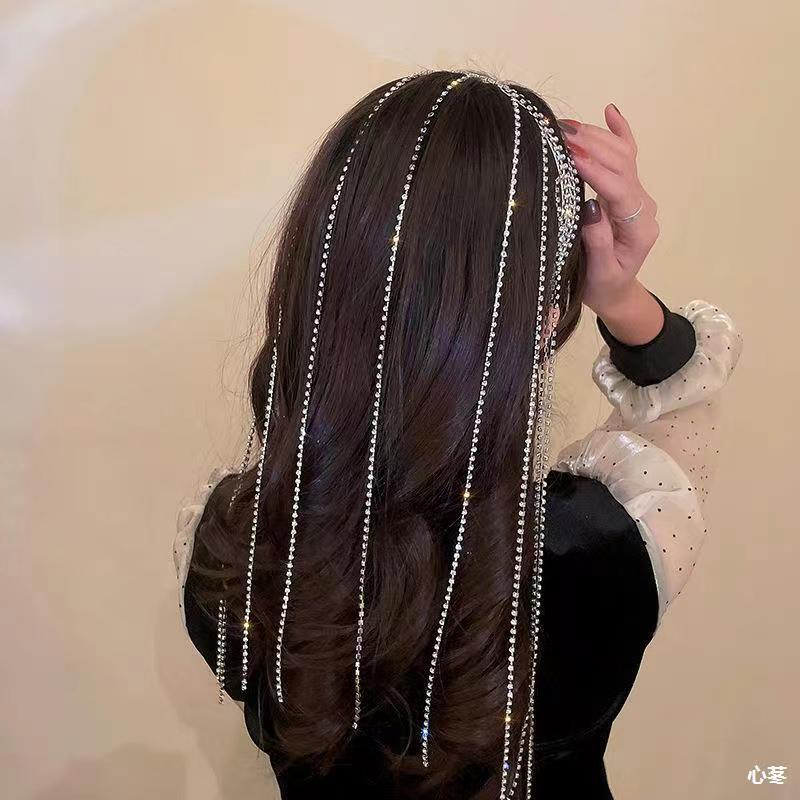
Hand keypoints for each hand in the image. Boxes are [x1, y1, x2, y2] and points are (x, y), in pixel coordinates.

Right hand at [558, 104, 662, 342]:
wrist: (616, 292)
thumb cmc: (604, 287)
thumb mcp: (599, 273)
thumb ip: (598, 242)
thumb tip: (590, 207)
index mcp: (639, 227)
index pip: (618, 189)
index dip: (595, 170)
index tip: (570, 155)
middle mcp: (642, 206)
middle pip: (621, 165)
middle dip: (592, 145)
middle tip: (561, 133)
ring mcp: (636, 195)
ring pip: (622, 155)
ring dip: (596, 136)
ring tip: (566, 126)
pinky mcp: (627, 191)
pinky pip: (627, 156)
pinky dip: (620, 131)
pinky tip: (610, 110)